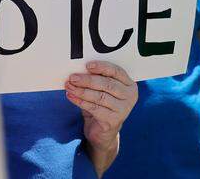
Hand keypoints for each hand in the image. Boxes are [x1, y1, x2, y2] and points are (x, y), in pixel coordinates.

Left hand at [65, 61, 138, 175]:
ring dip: (81, 91)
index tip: (87, 65)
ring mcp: (123, 109)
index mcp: (129, 84)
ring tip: (69, 86)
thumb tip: (78, 70)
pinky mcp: (114, 121)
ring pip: (100, 96)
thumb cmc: (102, 105)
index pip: (116, 71)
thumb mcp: (101, 90)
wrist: (103, 132)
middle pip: (107, 84)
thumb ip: (96, 79)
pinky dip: (80, 101)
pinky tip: (71, 97)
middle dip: (87, 80)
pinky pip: (94, 108)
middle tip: (72, 77)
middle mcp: (130, 96)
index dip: (102, 67)